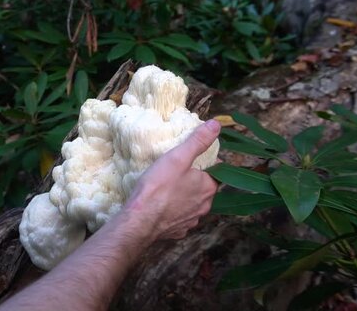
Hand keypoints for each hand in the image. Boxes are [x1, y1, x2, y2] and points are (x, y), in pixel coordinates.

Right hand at [124, 120, 220, 239]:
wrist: (140, 220)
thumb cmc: (159, 187)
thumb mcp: (178, 157)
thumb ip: (198, 141)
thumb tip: (216, 125)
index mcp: (208, 188)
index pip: (216, 173)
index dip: (207, 164)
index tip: (194, 159)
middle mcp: (204, 206)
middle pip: (204, 189)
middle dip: (195, 180)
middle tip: (179, 170)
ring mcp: (190, 221)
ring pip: (192, 204)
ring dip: (186, 197)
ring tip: (170, 187)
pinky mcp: (177, 231)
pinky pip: (179, 218)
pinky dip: (174, 211)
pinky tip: (163, 206)